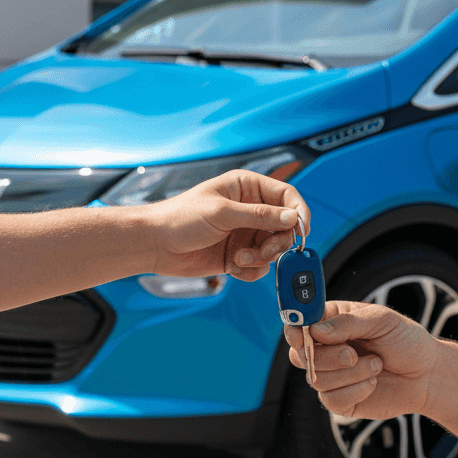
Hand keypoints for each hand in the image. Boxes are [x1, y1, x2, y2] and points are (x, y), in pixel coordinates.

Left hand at [143, 170, 309, 281]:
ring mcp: (245, 233)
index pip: (286, 195)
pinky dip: (251, 270)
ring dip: (261, 258)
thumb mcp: (223, 213)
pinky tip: (233, 266)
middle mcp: (249, 210)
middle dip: (278, 243)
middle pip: (285, 227)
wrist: (155, 245)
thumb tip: (292, 217)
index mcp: (246, 188)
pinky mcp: (238, 255)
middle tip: (265, 252)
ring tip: (240, 259)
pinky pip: (259, 266)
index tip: (302, 229)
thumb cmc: (180, 218)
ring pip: (274, 249)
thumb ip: (260, 216)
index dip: (298, 212)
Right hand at [284, 301, 441, 418]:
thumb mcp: (381, 320)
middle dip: (328, 356)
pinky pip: (331, 400)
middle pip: (301, 355)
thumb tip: (316, 330)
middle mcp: (326, 349)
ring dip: (350, 373)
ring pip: (317, 379)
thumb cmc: (406, 341)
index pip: (299, 323)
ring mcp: (331, 375)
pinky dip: (355, 391)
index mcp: (332, 322)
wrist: (427, 375)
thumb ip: (348, 323)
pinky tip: (373, 383)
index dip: (295, 329)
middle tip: (353, 354)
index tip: (302, 334)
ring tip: (377, 365)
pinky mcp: (340, 400)